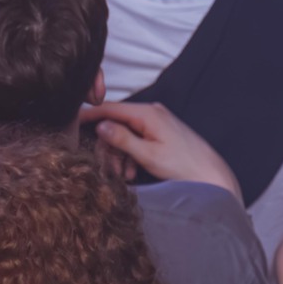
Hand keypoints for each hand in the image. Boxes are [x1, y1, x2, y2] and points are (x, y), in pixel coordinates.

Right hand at [78, 102, 240, 196]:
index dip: (90, 115)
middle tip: (108, 169)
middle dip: (108, 146)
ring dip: (119, 155)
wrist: (210, 175)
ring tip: (124, 175)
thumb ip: (122, 139)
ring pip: (124, 134)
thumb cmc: (182, 166)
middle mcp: (152, 113)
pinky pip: (136, 139)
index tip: (72, 121)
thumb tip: (100, 126)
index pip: (110, 108)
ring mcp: (156, 122)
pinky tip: (132, 171)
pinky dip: (130, 154)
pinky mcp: (160, 132)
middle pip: (116, 123)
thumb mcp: (147, 155)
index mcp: (148, 114)